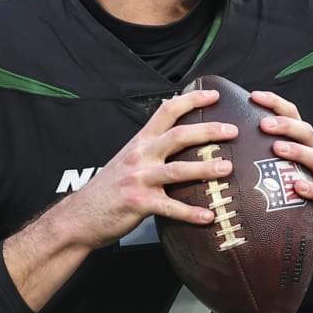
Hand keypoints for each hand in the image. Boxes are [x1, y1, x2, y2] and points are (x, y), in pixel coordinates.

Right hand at [59, 88, 236, 248]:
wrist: (80, 216)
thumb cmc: (108, 190)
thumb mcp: (127, 161)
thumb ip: (151, 151)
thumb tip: (181, 144)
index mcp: (139, 142)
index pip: (167, 111)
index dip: (191, 100)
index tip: (214, 96)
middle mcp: (139, 156)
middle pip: (178, 136)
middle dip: (208, 131)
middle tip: (233, 131)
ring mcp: (138, 179)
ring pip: (178, 170)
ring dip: (205, 168)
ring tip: (227, 168)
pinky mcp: (138, 203)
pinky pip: (170, 207)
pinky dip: (191, 213)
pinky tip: (209, 217)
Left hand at [250, 90, 312, 256]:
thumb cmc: (293, 198)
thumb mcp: (278, 173)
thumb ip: (259, 158)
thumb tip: (219, 145)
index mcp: (303, 145)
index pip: (292, 116)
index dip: (275, 104)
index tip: (253, 95)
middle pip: (306, 132)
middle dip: (285, 125)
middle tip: (263, 124)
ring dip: (297, 151)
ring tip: (277, 148)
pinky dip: (312, 189)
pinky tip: (298, 187)